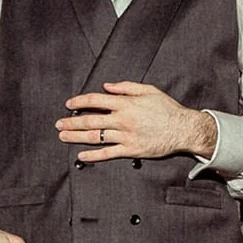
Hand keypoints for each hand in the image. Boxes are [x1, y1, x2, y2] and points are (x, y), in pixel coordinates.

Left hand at [56, 81, 214, 162]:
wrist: (183, 129)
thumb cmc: (167, 109)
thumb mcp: (148, 90)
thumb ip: (126, 87)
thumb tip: (107, 86)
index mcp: (126, 103)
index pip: (95, 100)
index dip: (79, 102)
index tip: (69, 104)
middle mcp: (123, 119)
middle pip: (90, 120)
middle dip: (72, 122)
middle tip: (59, 124)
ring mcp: (126, 136)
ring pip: (96, 136)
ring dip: (77, 137)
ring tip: (64, 137)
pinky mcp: (130, 150)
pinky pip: (108, 153)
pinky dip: (93, 155)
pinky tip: (81, 155)